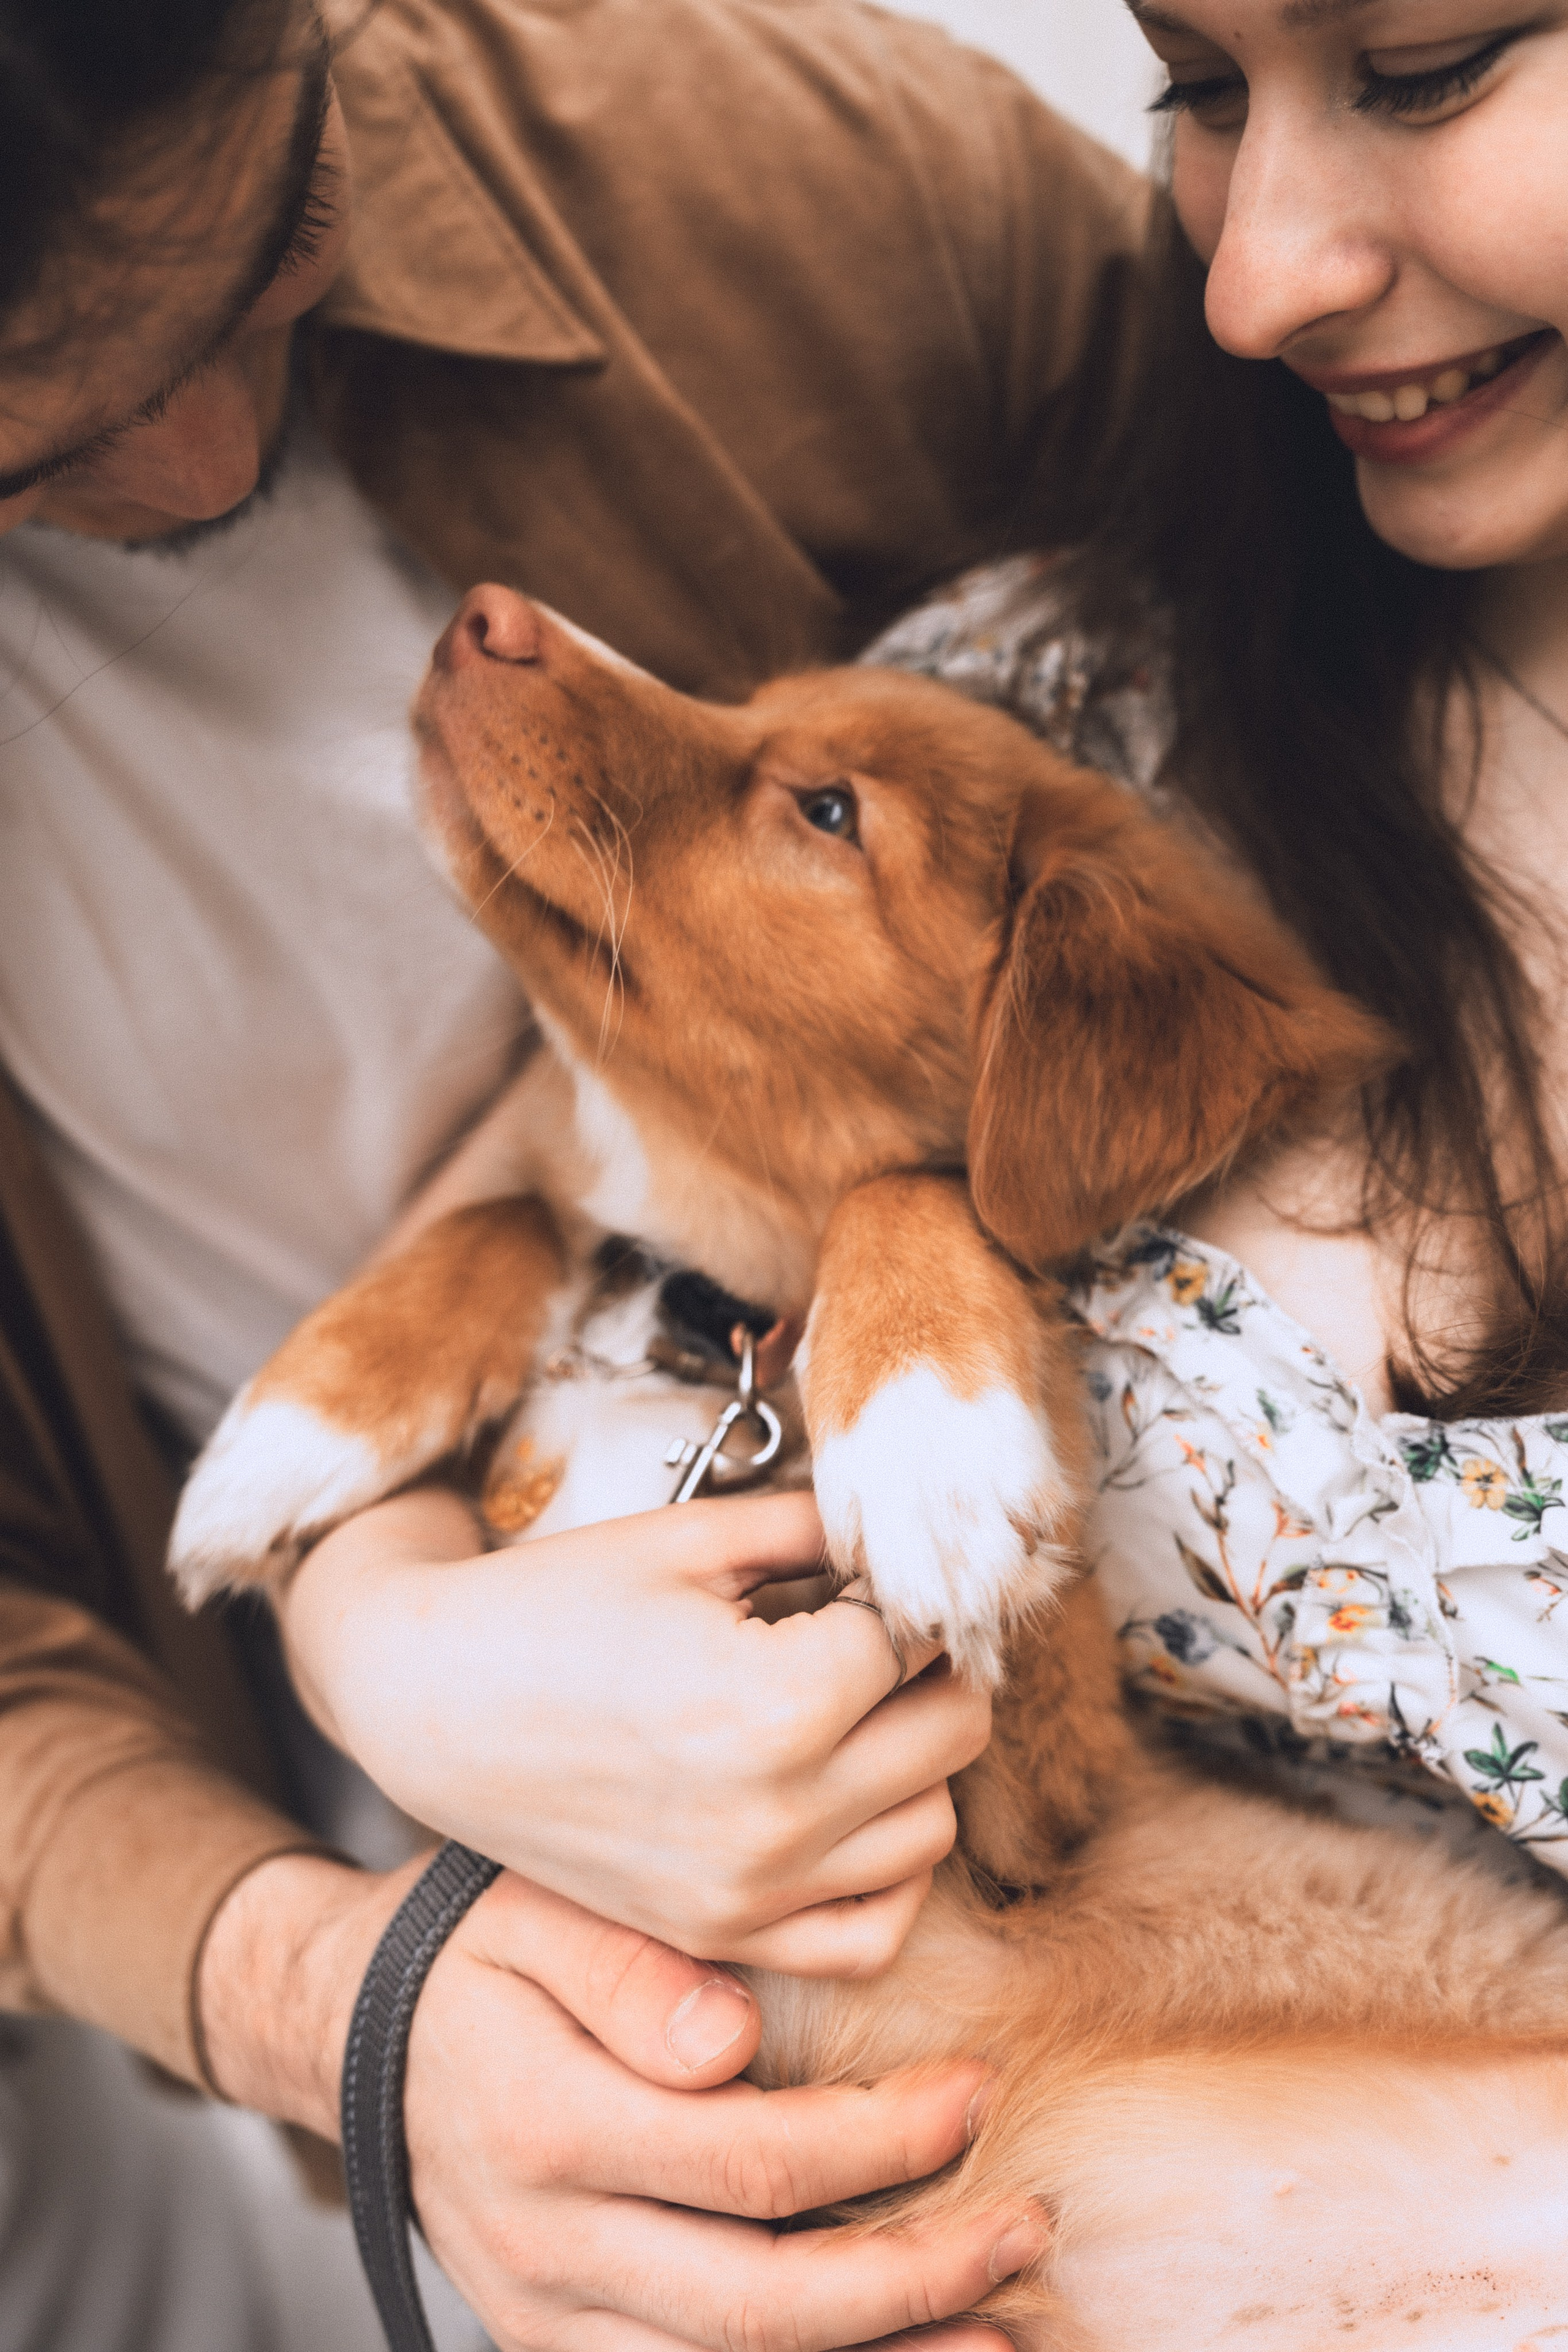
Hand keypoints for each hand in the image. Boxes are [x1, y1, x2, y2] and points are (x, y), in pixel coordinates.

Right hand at [199, 1855, 1040, 2351]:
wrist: (352, 2030)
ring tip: (1002, 2329)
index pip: (753, 2165)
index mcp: (550, 2124)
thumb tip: (729, 2040)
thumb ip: (629, 1969)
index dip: (884, 2143)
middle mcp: (547, 2242)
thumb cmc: (473, 1946)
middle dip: (915, 2278)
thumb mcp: (533, 1909)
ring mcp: (545, 2311)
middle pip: (759, 2303)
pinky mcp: (551, 2342)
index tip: (977, 2089)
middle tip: (1027, 2221)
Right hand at [280, 1487, 991, 1973]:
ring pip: (931, 1829)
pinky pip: (872, 1930)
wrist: (427, 1702)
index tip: (857, 1572)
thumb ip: (822, 1529)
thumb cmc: (554, 1603)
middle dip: (925, 1666)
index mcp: (780, 1703)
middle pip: (954, 1730)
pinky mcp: (722, 1932)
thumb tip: (913, 1534)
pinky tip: (846, 1803)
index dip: (898, 1587)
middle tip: (864, 1630)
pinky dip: (885, 1869)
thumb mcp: (695, 1539)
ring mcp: (751, 1890)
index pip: (922, 1635)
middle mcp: (780, 1815)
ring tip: (846, 1708)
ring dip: (914, 1761)